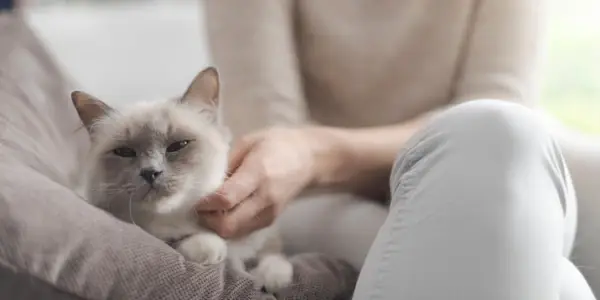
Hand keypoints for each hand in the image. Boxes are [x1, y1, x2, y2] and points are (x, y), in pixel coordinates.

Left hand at [197, 127, 332, 237]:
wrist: (309, 159)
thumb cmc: (276, 144)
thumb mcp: (248, 142)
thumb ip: (226, 163)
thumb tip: (205, 183)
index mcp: (259, 173)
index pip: (226, 198)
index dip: (205, 202)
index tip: (195, 197)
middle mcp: (265, 198)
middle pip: (228, 225)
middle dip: (207, 219)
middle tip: (200, 206)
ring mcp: (269, 213)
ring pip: (234, 232)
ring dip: (216, 225)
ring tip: (211, 208)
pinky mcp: (270, 221)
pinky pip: (242, 231)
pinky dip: (228, 226)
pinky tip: (225, 212)